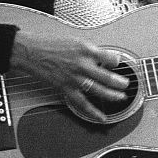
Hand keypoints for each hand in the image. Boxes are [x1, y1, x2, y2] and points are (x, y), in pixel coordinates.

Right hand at [9, 27, 128, 122]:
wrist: (30, 51)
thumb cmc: (50, 44)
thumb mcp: (74, 41)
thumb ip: (90, 51)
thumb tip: (103, 58)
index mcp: (85, 50)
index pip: (110, 58)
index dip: (116, 62)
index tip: (118, 64)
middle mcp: (82, 64)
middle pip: (108, 77)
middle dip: (120, 82)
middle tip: (127, 84)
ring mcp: (74, 78)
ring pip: (99, 90)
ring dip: (113, 96)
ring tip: (121, 97)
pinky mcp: (65, 88)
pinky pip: (82, 103)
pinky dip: (93, 112)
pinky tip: (101, 117)